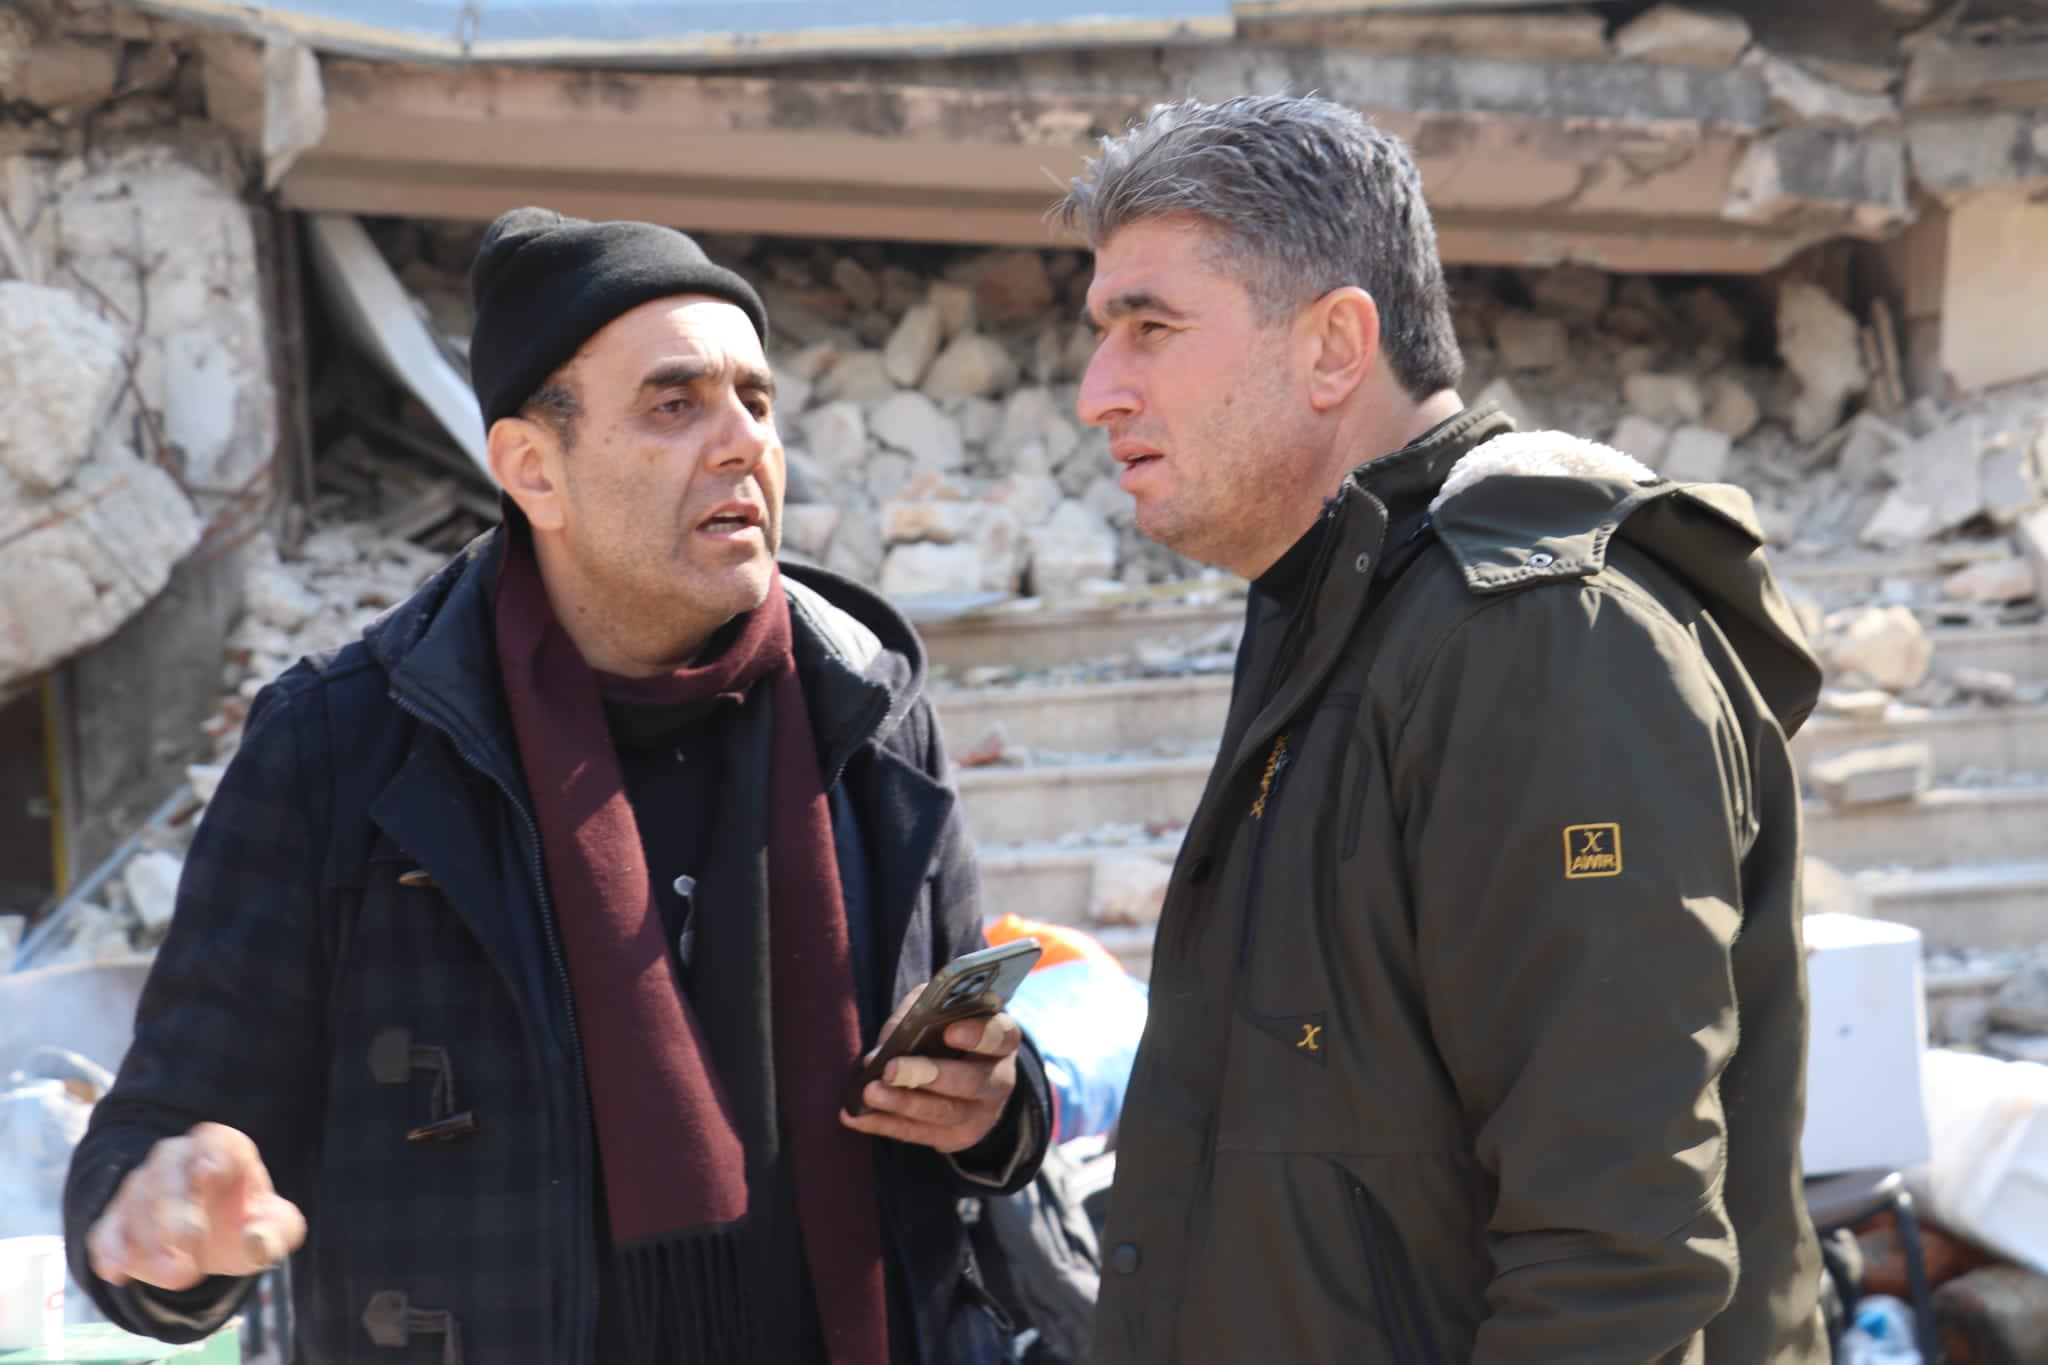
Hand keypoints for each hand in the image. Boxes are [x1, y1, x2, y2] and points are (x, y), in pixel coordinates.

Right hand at [87, 1123, 305, 1290]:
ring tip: (180, 1275)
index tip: (210, 1174)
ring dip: (151, 1241)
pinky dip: (109, 1251)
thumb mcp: (276, 1229)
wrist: (216, 1242)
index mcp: (220, 1148)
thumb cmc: (249, 1223)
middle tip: (191, 1242)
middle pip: (166, 1172)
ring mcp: (141, 1187)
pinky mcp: (115, 1220)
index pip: (212, 1139)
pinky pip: (104, 1231)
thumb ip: (276, 1234)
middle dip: (175, 1207)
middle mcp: (176, 1159)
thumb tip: (257, 1243)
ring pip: (134, 1204)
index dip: (210, 1154)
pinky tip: (118, 1273)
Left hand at [839, 987, 1020, 1154]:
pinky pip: (920, 1134)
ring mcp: (982, 1113)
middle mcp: (999, 1079)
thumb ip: (918, 1013)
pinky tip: (857, 1116)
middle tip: (891, 1068)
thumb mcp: (941, 1011)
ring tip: (869, 1092)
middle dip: (928, 1075)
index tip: (949, 1031)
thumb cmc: (948, 1032)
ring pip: (944, 1113)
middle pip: (971, 1081)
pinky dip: (885, 1125)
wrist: (966, 1077)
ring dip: (902, 1103)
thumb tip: (887, 1044)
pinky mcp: (959, 1137)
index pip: (1000, 1036)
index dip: (978, 1035)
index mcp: (1001, 1040)